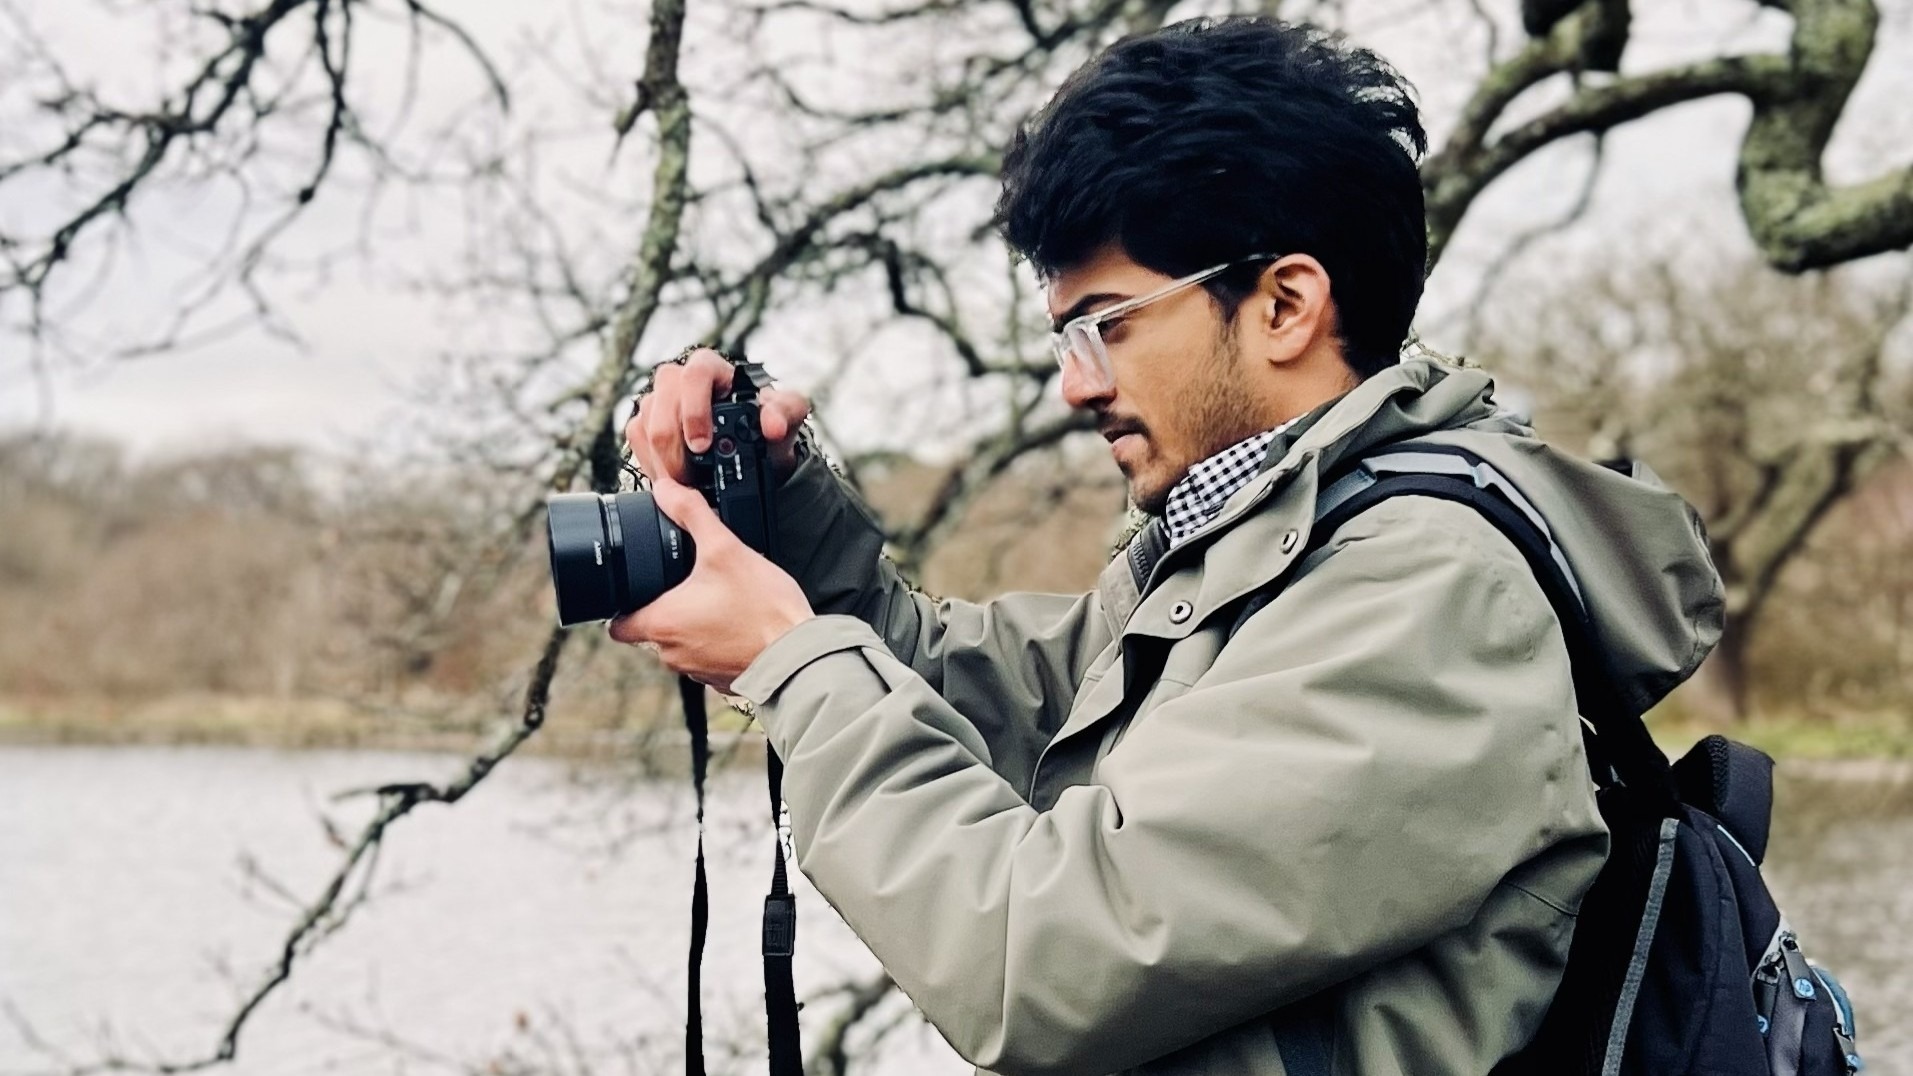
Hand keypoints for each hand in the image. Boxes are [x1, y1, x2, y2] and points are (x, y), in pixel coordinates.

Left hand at [606, 475, 814, 694]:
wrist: (798, 654)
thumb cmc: (762, 609)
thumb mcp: (725, 548)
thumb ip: (691, 514)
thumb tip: (666, 490)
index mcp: (661, 624)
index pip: (616, 625)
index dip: (622, 606)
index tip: (638, 589)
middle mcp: (672, 654)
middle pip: (650, 631)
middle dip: (664, 608)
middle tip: (689, 586)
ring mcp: (696, 670)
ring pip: (680, 645)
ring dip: (691, 626)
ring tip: (719, 602)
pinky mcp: (720, 680)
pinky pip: (706, 658)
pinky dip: (715, 642)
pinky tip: (737, 623)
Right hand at [627, 347, 811, 483]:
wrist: (754, 450)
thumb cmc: (766, 425)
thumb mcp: (786, 417)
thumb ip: (784, 415)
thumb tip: (772, 425)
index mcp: (711, 368)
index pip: (693, 376)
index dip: (694, 411)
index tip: (702, 445)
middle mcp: (678, 379)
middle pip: (660, 405)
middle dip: (674, 448)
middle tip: (693, 478)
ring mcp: (658, 401)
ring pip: (645, 426)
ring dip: (664, 462)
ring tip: (688, 483)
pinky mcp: (645, 423)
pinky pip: (636, 441)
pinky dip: (653, 465)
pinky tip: (674, 478)